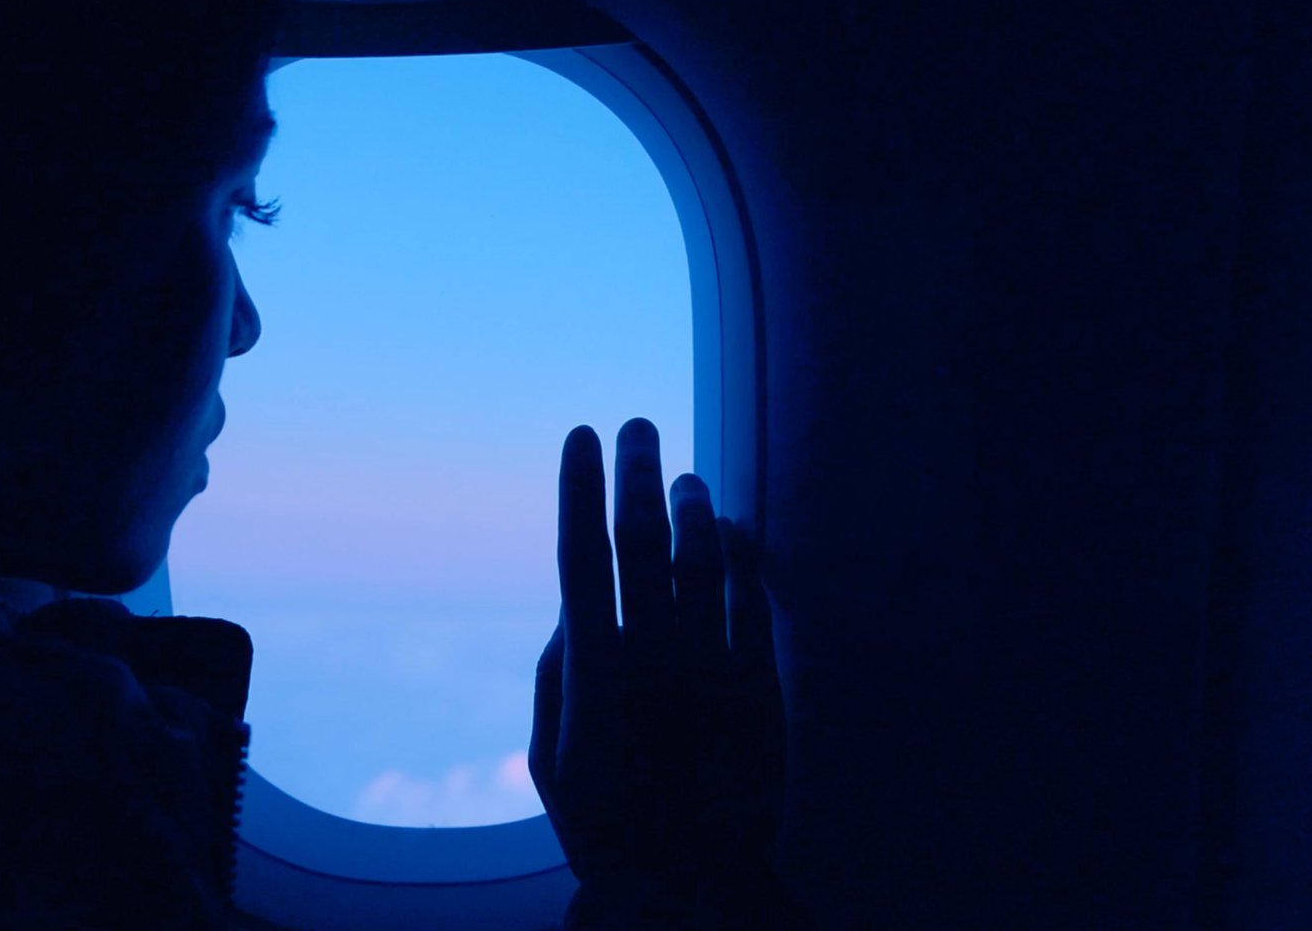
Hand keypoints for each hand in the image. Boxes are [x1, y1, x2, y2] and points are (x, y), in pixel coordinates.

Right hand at [529, 419, 787, 924]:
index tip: (580, 436)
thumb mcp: (551, 761)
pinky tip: (733, 533)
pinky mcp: (761, 686)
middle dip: (638, 473)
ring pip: (703, 560)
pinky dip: (741, 559)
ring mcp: (712, 665)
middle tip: (640, 426)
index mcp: (594, 668)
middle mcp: (654, 653)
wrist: (696, 886)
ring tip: (687, 477)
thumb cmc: (609, 827)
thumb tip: (572, 611)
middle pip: (644, 539)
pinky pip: (751, 602)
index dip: (580, 488)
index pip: (582, 553)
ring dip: (694, 509)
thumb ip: (555, 676)